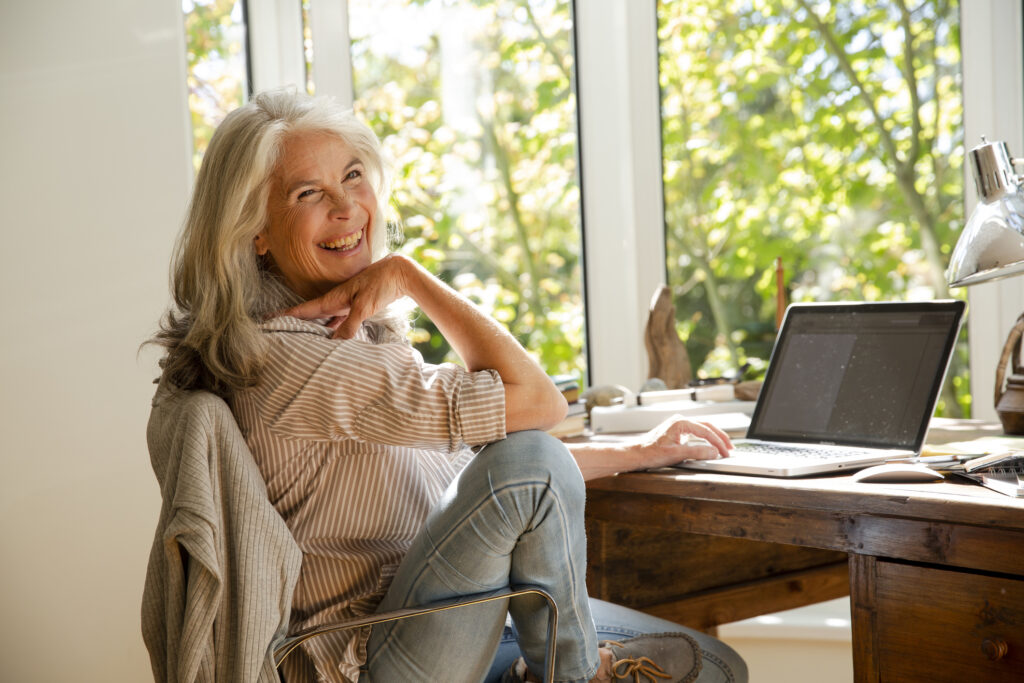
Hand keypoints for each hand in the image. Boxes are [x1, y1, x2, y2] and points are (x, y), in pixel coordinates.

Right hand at [281, 254, 410, 338]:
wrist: (399, 273)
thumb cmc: (381, 284)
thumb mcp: (365, 305)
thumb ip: (351, 324)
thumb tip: (335, 343)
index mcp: (333, 299)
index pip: (304, 309)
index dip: (286, 314)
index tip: (267, 319)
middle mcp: (336, 301)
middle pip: (310, 315)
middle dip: (294, 322)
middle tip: (276, 330)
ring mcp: (345, 305)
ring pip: (324, 319)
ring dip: (312, 327)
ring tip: (299, 338)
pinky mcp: (356, 308)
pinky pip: (338, 321)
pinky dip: (332, 329)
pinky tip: (330, 338)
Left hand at [631, 415, 732, 468]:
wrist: (637, 454)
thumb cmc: (651, 453)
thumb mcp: (676, 455)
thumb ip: (696, 452)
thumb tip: (713, 452)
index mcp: (681, 423)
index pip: (706, 431)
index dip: (718, 443)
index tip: (725, 453)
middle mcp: (680, 421)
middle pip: (707, 426)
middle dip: (720, 437)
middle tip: (730, 448)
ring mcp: (679, 426)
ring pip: (702, 428)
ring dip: (714, 437)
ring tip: (724, 446)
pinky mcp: (677, 432)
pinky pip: (696, 432)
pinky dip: (706, 438)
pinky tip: (710, 444)